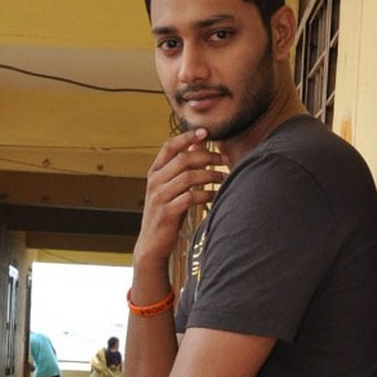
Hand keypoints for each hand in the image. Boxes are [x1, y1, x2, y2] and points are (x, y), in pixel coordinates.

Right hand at [135, 127, 224, 268]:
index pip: (169, 146)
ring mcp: (160, 197)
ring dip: (210, 176)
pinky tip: (216, 195)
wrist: (152, 244)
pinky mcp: (168, 212)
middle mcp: (155, 182)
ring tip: (223, 178)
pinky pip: (191, 197)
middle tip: (224, 161)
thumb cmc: (166, 214)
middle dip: (208, 157)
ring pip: (189, 177)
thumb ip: (179, 169)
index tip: (206, 132)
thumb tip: (197, 146)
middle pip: (184, 159)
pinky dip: (206, 194)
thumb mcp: (169, 189)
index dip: (187, 137)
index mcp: (154, 172)